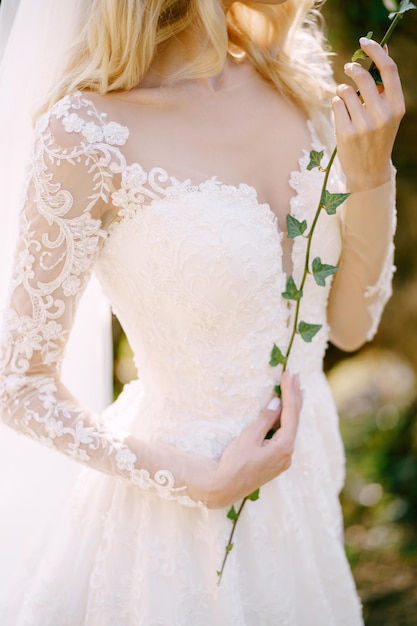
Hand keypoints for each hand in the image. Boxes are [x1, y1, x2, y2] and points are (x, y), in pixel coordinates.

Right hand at [207, 371, 301, 508]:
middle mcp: (288, 454)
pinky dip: (286, 421)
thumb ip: (266, 419)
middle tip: (296, 376)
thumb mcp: (249, 437)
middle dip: (295, 397)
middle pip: (294, 420)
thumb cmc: (234, 463)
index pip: (290, 413)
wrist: (223, 489)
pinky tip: (286, 414)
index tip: (289, 374)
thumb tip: (277, 401)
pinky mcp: (275, 461)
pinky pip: (285, 436)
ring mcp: (283, 459)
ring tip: (298, 390)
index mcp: (284, 447)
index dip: (290, 391)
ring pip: (291, 428)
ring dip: (292, 408)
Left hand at [332, 37, 404, 191]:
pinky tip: (342, 116)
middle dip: (353, 68)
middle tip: (348, 67)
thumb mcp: (388, 113)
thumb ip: (384, 87)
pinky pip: (336, 105)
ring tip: (346, 101)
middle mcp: (383, 115)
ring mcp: (364, 125)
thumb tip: (381, 51)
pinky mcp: (346, 133)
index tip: (364, 41)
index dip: (376, 51)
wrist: (368, 171)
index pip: (389, 70)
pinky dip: (337, 105)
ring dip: (342, 91)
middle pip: (363, 77)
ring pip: (345, 91)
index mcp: (397, 107)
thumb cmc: (377, 136)